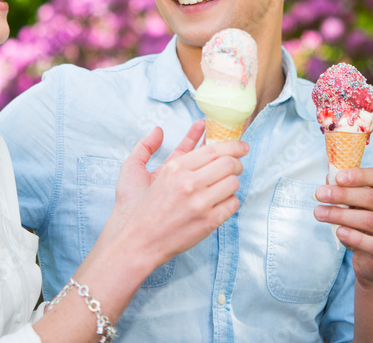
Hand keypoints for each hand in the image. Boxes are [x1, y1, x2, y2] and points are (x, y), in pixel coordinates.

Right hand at [112, 120, 247, 265]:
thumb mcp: (131, 170)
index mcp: (174, 168)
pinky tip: (221, 201)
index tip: (241, 146)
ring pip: (233, 183)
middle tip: (236, 166)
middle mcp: (188, 184)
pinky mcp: (208, 222)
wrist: (137, 242)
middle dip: (236, 163)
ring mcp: (200, 204)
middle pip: (228, 164)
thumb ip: (145, 146)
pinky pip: (233, 204)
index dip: (232, 146)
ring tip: (226, 185)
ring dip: (233, 182)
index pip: (214, 150)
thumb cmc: (136, 208)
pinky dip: (231, 201)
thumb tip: (158, 130)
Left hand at [314, 167, 372, 285]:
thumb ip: (343, 189)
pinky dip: (354, 237)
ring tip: (319, 213)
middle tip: (319, 194)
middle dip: (343, 194)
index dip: (359, 175)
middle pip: (372, 198)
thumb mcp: (353, 206)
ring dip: (341, 215)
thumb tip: (328, 175)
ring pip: (370, 220)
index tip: (337, 177)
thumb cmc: (361, 227)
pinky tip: (339, 232)